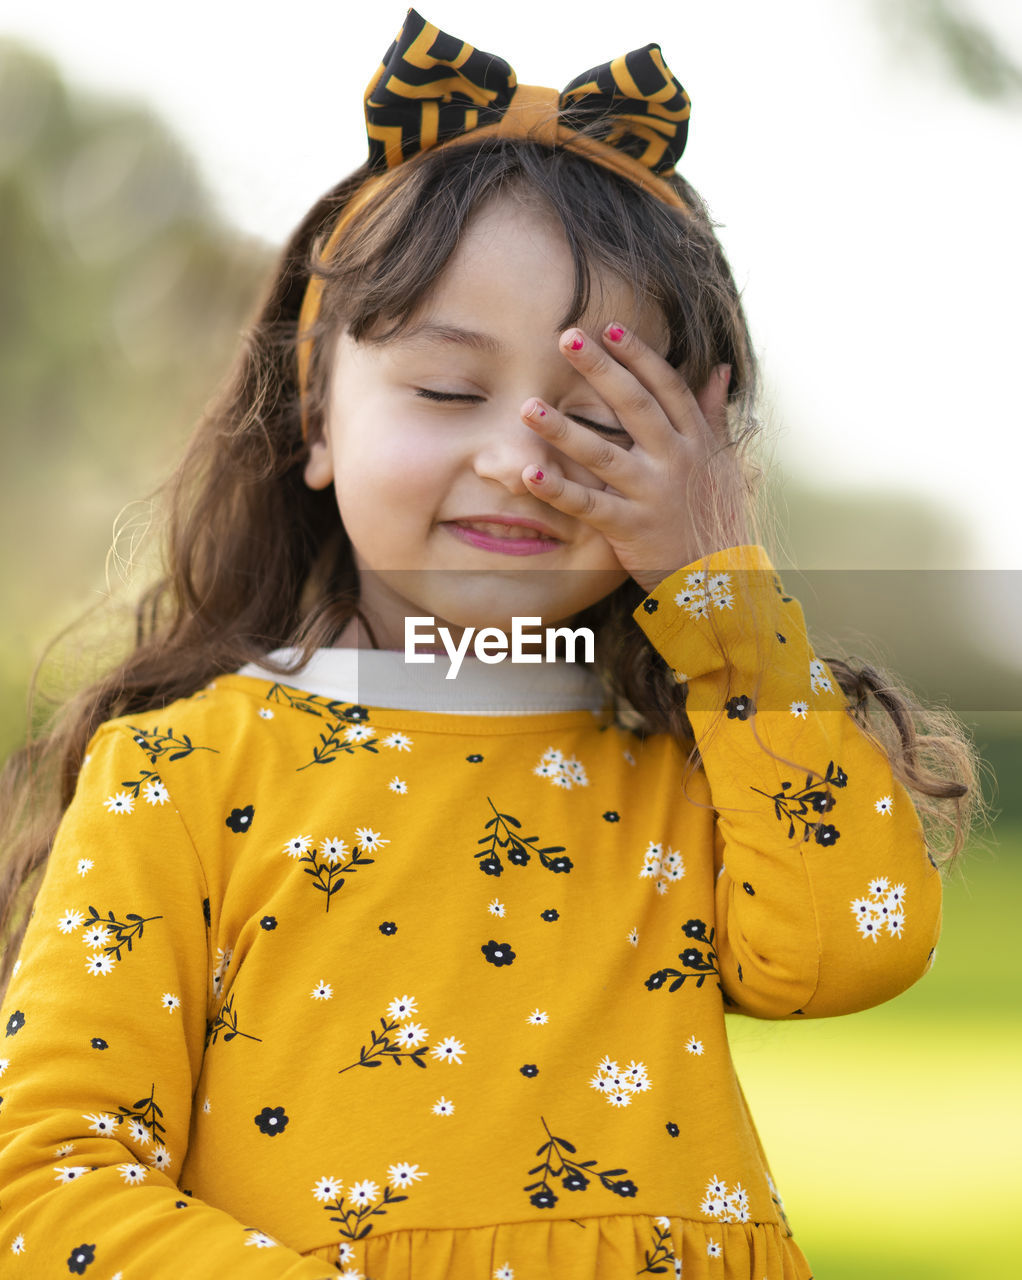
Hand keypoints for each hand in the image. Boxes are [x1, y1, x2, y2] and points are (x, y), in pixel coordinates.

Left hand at [520, 324, 750, 593]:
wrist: (721, 578)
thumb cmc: (717, 515)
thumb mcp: (725, 461)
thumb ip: (713, 414)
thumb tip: (721, 370)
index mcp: (695, 441)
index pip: (666, 388)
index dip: (640, 356)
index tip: (611, 328)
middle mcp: (675, 461)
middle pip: (633, 406)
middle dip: (600, 369)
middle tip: (566, 337)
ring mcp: (651, 494)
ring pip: (602, 454)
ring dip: (563, 428)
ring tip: (528, 406)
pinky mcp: (629, 527)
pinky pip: (588, 505)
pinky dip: (558, 489)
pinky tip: (529, 472)